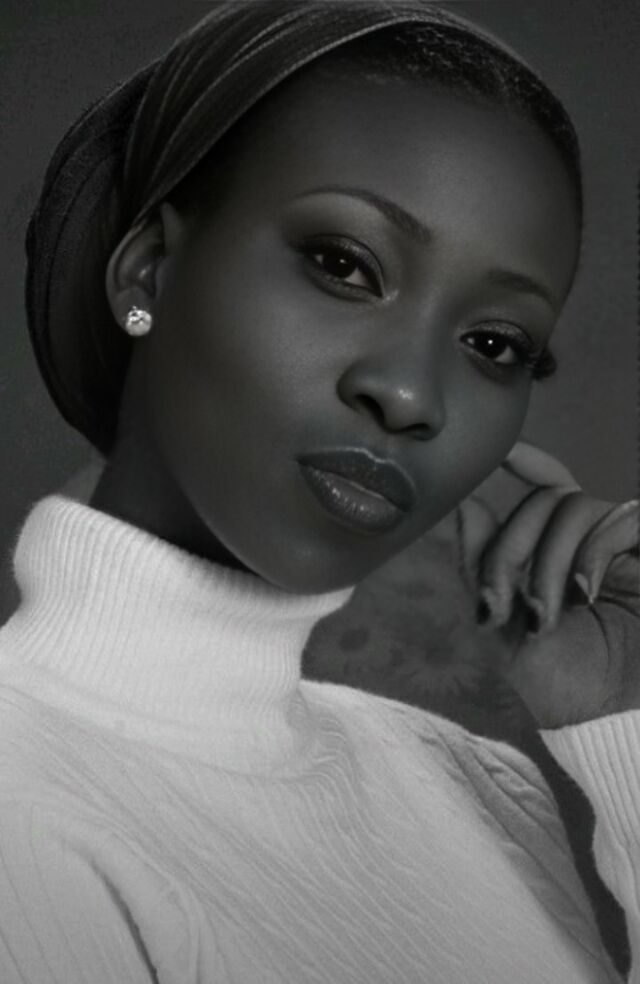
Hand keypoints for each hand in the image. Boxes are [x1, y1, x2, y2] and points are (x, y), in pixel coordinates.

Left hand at [461, 441, 638, 728]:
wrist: (609, 719)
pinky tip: (586, 592)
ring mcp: (624, 546)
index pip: (546, 486)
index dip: (528, 458)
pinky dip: (593, 553)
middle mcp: (592, 540)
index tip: (500, 446)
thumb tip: (461, 505)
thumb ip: (483, 566)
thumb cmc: (561, 681)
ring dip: (546, 562)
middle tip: (504, 604)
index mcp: (557, 549)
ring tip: (545, 616)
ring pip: (573, 508)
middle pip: (542, 500)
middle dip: (510, 549)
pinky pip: (622, 521)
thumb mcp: (504, 624)